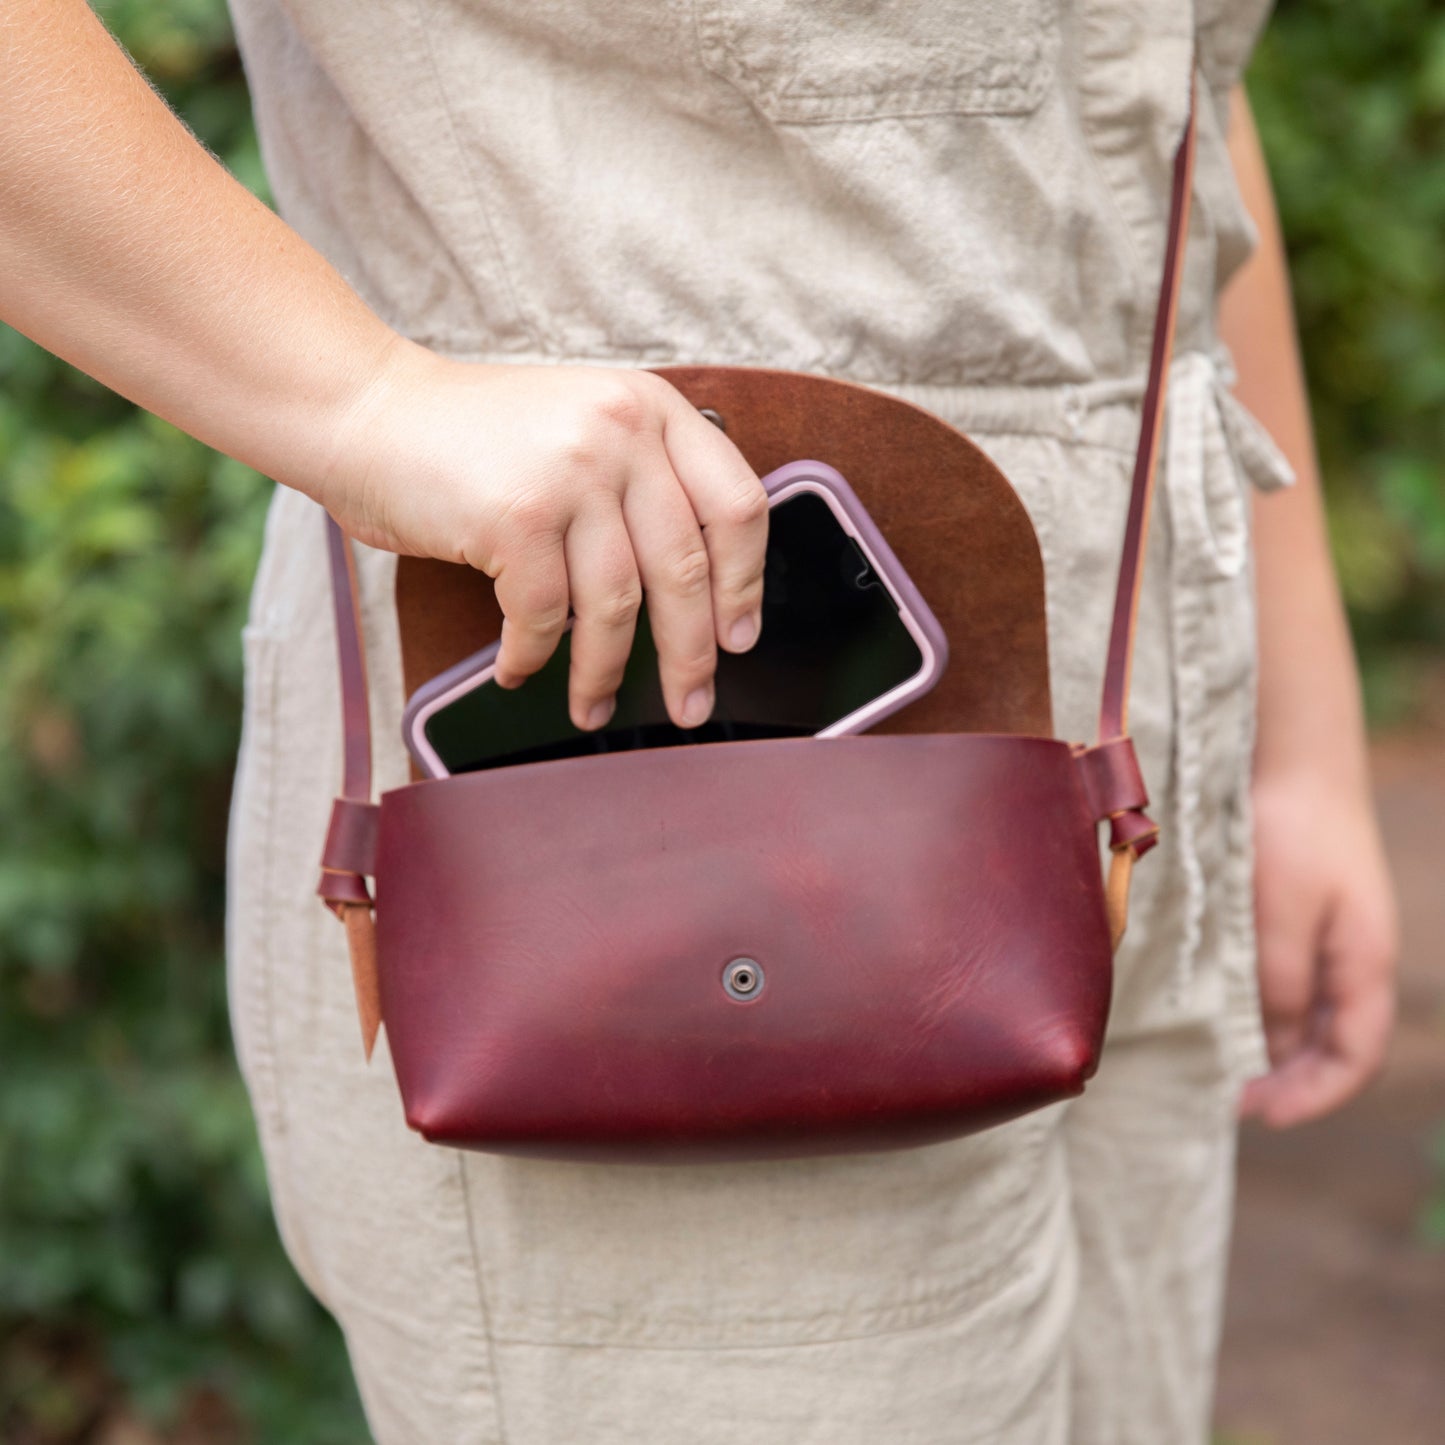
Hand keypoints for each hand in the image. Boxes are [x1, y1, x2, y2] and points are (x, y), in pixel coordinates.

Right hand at [320, 341, 767, 732]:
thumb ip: (642, 483)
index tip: (739, 637)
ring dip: (605, 672)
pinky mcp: (516, 516)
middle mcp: (621, 432)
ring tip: (593, 705)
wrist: (370, 412)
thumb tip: (699, 594)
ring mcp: (569, 472)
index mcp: (651, 410)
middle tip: (690, 705)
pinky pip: (545, 616)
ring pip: (616, 605)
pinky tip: (519, 668)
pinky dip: (534, 656)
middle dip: (689, 655)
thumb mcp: (582, 428)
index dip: (745, 585)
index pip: (737, 506)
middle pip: (684, 569)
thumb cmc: (475, 439)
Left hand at [1239, 763, 1397, 1126]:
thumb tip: (1267, 1042)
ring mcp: (1331, 935)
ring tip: (1220, 1062)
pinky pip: (1288, 979)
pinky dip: (1262, 1006)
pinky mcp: (1301, 914)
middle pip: (1331, 1043)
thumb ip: (1276, 979)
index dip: (1314, 1095)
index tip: (1259, 1114)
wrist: (1293, 754)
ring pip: (1307, 1014)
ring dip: (1272, 1045)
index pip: (1353, 1056)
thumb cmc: (1291, 828)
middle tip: (1230, 1098)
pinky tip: (1220, 1008)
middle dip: (1289, 1079)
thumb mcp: (1280, 912)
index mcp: (1364, 963)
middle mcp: (1354, 957)